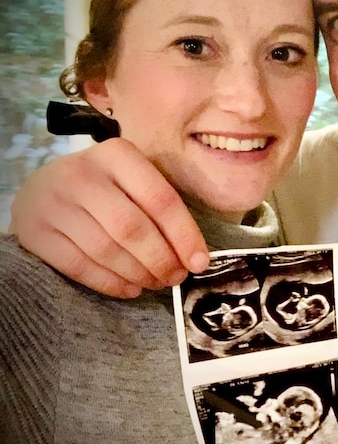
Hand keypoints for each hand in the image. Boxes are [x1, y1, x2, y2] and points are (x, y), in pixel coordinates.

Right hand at [9, 138, 208, 296]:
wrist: (42, 187)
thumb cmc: (104, 186)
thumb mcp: (131, 178)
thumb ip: (160, 206)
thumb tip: (195, 255)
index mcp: (117, 154)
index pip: (161, 199)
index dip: (184, 235)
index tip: (200, 262)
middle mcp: (82, 174)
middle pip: (132, 228)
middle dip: (161, 260)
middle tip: (175, 278)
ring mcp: (53, 202)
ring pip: (106, 250)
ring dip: (138, 274)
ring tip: (155, 282)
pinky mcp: (33, 231)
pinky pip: (79, 266)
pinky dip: (109, 283)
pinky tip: (129, 288)